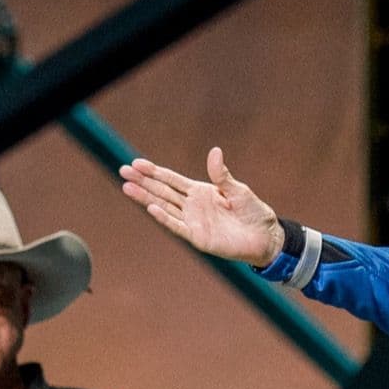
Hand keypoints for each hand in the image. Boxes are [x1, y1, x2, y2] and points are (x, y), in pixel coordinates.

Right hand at [120, 148, 286, 264]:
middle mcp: (192, 206)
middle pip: (162, 191)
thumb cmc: (253, 213)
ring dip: (146, 197)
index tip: (136, 163)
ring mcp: (193, 222)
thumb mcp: (238, 190)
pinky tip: (151, 207)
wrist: (265, 237)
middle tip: (122, 171)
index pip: (172, 180)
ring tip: (127, 187)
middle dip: (143, 181)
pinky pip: (177, 226)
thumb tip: (214, 151)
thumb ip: (221, 175)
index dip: (154, 171)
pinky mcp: (198, 238)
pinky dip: (164, 217)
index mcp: (200, 192)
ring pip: (164, 206)